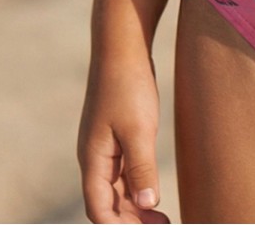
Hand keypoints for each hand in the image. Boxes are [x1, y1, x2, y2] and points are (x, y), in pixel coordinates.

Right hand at [78, 51, 169, 222]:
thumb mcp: (138, 128)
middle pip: (107, 204)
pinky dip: (135, 187)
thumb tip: (145, 207)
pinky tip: (151, 192)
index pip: (100, 210)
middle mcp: (94, 157)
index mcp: (93, 160)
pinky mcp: (115, 136)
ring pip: (115, 190)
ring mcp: (103, 147)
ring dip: (134, 208)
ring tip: (161, 219)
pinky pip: (121, 172)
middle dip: (129, 222)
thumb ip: (141, 168)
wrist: (121, 46)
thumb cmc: (128, 85)